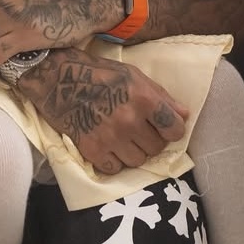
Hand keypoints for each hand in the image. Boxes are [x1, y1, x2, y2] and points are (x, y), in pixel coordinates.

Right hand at [19, 47, 188, 173]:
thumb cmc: (101, 74)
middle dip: (152, 141)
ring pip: (138, 161)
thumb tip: (184, 115)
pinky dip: (114, 161)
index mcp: (144, 99)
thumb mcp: (135, 76)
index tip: (167, 129)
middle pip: (156, 148)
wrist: (59, 79)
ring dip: (134, 152)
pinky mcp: (92, 150)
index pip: (174, 129)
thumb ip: (162, 97)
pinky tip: (109, 146)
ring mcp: (110, 137)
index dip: (173, 130)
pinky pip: (115, 168)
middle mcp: (129, 120)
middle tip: (141, 131)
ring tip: (124, 139)